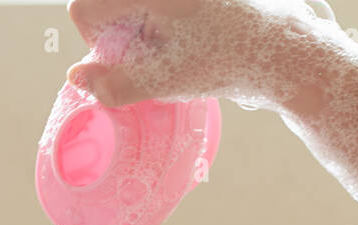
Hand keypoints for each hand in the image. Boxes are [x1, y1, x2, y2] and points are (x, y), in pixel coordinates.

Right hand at [65, 0, 325, 108]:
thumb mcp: (167, 80)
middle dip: (123, 33)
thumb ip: (115, 84)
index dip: (99, 43)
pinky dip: (160, 22)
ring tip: (178, 45)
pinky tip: (187, 35)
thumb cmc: (227, 61)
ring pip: (130, 7)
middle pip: (106, 5)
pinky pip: (154, 10)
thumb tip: (75, 78)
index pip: (84, 10)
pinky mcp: (190, 1)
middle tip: (159, 54)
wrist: (281, 46)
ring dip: (142, 28)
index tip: (129, 60)